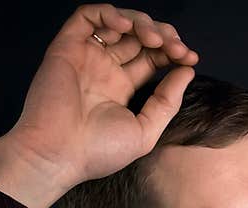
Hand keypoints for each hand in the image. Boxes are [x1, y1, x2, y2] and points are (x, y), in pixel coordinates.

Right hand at [0, 5, 197, 207]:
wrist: (58, 154)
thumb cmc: (98, 152)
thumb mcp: (145, 131)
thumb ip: (167, 101)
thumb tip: (187, 71)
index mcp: (121, 88)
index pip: (151, 57)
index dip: (172, 52)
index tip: (189, 58)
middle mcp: (104, 69)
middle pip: (139, 38)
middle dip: (163, 36)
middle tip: (177, 48)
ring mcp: (86, 56)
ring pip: (118, 23)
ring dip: (142, 23)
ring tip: (155, 39)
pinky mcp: (66, 46)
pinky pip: (87, 16)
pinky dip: (109, 13)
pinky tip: (127, 27)